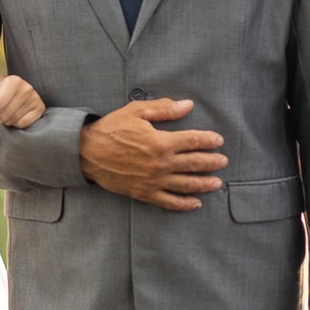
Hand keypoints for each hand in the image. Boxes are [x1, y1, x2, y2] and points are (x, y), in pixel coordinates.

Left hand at [0, 74, 45, 129]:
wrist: (17, 90)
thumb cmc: (0, 91)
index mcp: (13, 81)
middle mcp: (26, 88)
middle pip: (3, 115)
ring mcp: (34, 99)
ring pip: (12, 121)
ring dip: (4, 121)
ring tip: (6, 112)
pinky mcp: (40, 109)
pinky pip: (22, 124)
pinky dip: (15, 124)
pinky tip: (15, 115)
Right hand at [79, 98, 226, 211]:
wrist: (87, 152)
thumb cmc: (111, 129)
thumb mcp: (136, 111)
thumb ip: (164, 108)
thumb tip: (187, 105)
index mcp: (161, 141)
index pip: (193, 140)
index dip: (209, 140)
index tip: (218, 140)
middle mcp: (161, 163)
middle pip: (195, 164)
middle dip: (212, 162)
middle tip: (223, 161)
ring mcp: (154, 181)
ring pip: (187, 184)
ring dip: (205, 184)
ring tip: (217, 183)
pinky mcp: (145, 193)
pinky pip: (169, 202)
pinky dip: (184, 204)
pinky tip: (195, 203)